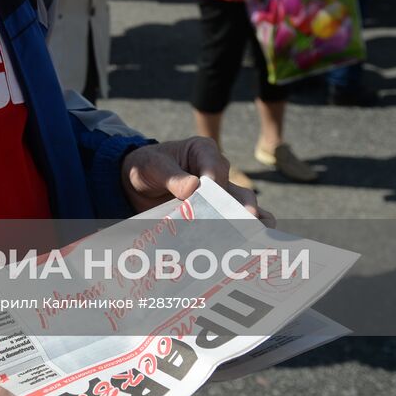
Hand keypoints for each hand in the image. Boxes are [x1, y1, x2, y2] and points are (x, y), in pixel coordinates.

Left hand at [121, 138, 272, 223]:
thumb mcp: (153, 166)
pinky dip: (243, 230)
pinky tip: (249, 245)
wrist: (138, 185)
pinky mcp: (218, 211)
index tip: (210, 201)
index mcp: (203, 151)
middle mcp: (218, 171)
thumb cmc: (147, 168)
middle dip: (242, 207)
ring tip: (258, 235)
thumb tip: (194, 187)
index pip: (216, 167)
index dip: (216, 185)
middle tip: (248, 220)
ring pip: (243, 206)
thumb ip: (172, 176)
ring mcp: (221, 192)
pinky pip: (236, 219)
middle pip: (237, 190)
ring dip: (251, 221)